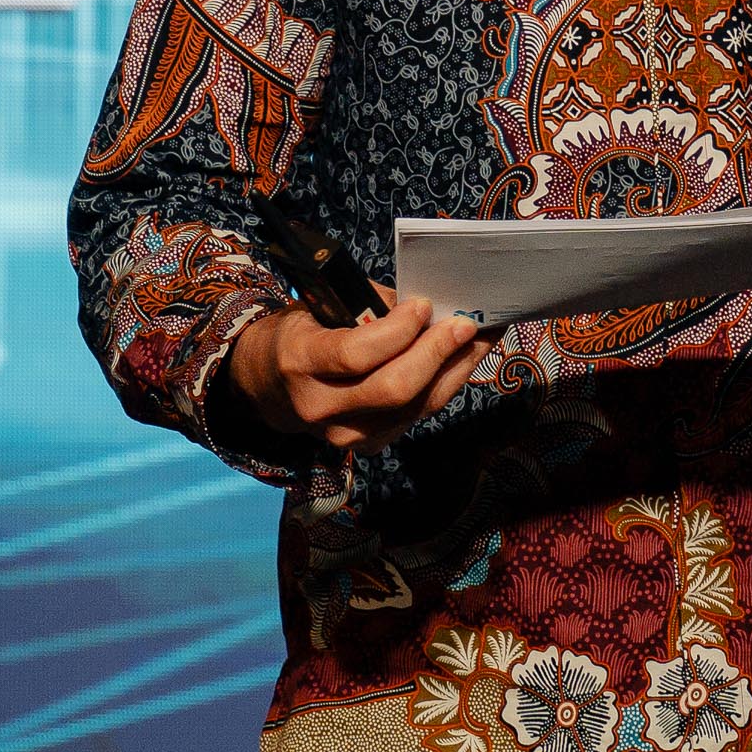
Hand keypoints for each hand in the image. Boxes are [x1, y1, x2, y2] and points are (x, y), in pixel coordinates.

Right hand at [227, 288, 482, 456]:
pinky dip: (444, 386)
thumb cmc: (303, 333)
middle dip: (436, 354)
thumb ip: (370, 308)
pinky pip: (415, 416)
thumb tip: (431, 305)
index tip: (423, 305)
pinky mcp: (366, 446)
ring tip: (480, 337)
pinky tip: (462, 360)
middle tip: (466, 324)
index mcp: (300, 362)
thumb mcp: (320, 308)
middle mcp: (320, 406)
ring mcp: (344, 434)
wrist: (270, 388)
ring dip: (453, 370)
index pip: (355, 355)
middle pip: (392, 389)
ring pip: (412, 407)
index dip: (397, 331)